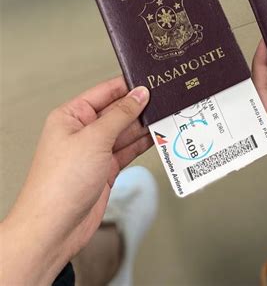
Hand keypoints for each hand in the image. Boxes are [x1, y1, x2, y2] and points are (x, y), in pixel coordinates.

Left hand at [0, 78, 151, 285]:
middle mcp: (82, 131)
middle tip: (165, 100)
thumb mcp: (94, 139)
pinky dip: (143, 144)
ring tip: (167, 116)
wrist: (54, 228)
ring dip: (145, 126)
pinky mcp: (105, 170)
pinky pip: (128, 150)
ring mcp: (95, 151)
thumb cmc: (59, 183)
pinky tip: (157, 136)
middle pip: (118, 111)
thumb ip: (120, 115)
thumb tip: (139, 95)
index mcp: (71, 116)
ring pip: (126, 131)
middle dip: (141, 107)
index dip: (128, 86)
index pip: (105, 91)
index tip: (152, 81)